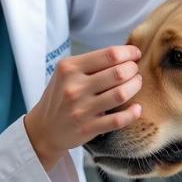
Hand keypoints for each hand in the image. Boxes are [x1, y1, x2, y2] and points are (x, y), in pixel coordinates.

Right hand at [23, 46, 142, 169]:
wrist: (44, 128)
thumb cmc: (61, 95)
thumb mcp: (67, 72)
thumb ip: (92, 62)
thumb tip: (126, 53)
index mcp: (70, 68)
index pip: (109, 54)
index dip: (128, 53)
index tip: (135, 54)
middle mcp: (74, 87)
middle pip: (119, 73)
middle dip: (133, 69)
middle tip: (135, 71)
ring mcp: (81, 109)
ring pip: (121, 94)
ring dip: (135, 86)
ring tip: (136, 83)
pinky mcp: (88, 128)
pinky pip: (118, 120)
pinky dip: (132, 113)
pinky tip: (137, 108)